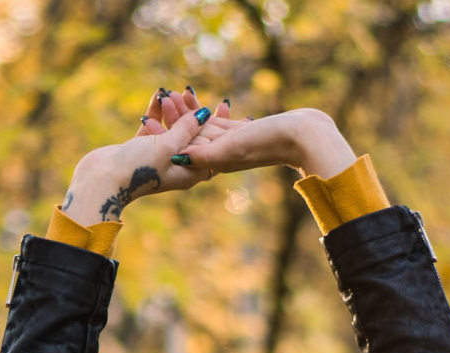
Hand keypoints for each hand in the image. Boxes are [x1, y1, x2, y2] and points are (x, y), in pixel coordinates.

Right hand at [60, 88, 214, 227]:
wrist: (102, 180)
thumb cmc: (138, 168)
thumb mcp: (167, 146)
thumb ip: (186, 129)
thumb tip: (204, 114)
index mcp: (189, 172)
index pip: (211, 147)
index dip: (218, 126)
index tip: (223, 105)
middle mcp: (176, 166)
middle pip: (191, 136)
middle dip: (190, 112)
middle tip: (191, 91)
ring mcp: (158, 159)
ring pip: (170, 130)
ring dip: (170, 110)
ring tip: (169, 92)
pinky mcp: (141, 152)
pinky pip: (153, 129)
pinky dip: (155, 114)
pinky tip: (156, 95)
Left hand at [170, 106, 355, 182]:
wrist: (302, 137)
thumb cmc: (268, 143)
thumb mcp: (232, 149)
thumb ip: (204, 154)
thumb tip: (176, 158)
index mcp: (215, 164)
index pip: (183, 150)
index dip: (165, 135)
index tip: (147, 120)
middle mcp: (221, 157)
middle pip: (190, 138)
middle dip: (174, 120)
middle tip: (161, 98)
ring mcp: (231, 145)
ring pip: (203, 128)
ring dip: (189, 111)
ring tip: (175, 92)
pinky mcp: (241, 134)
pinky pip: (218, 123)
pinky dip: (207, 111)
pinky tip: (198, 100)